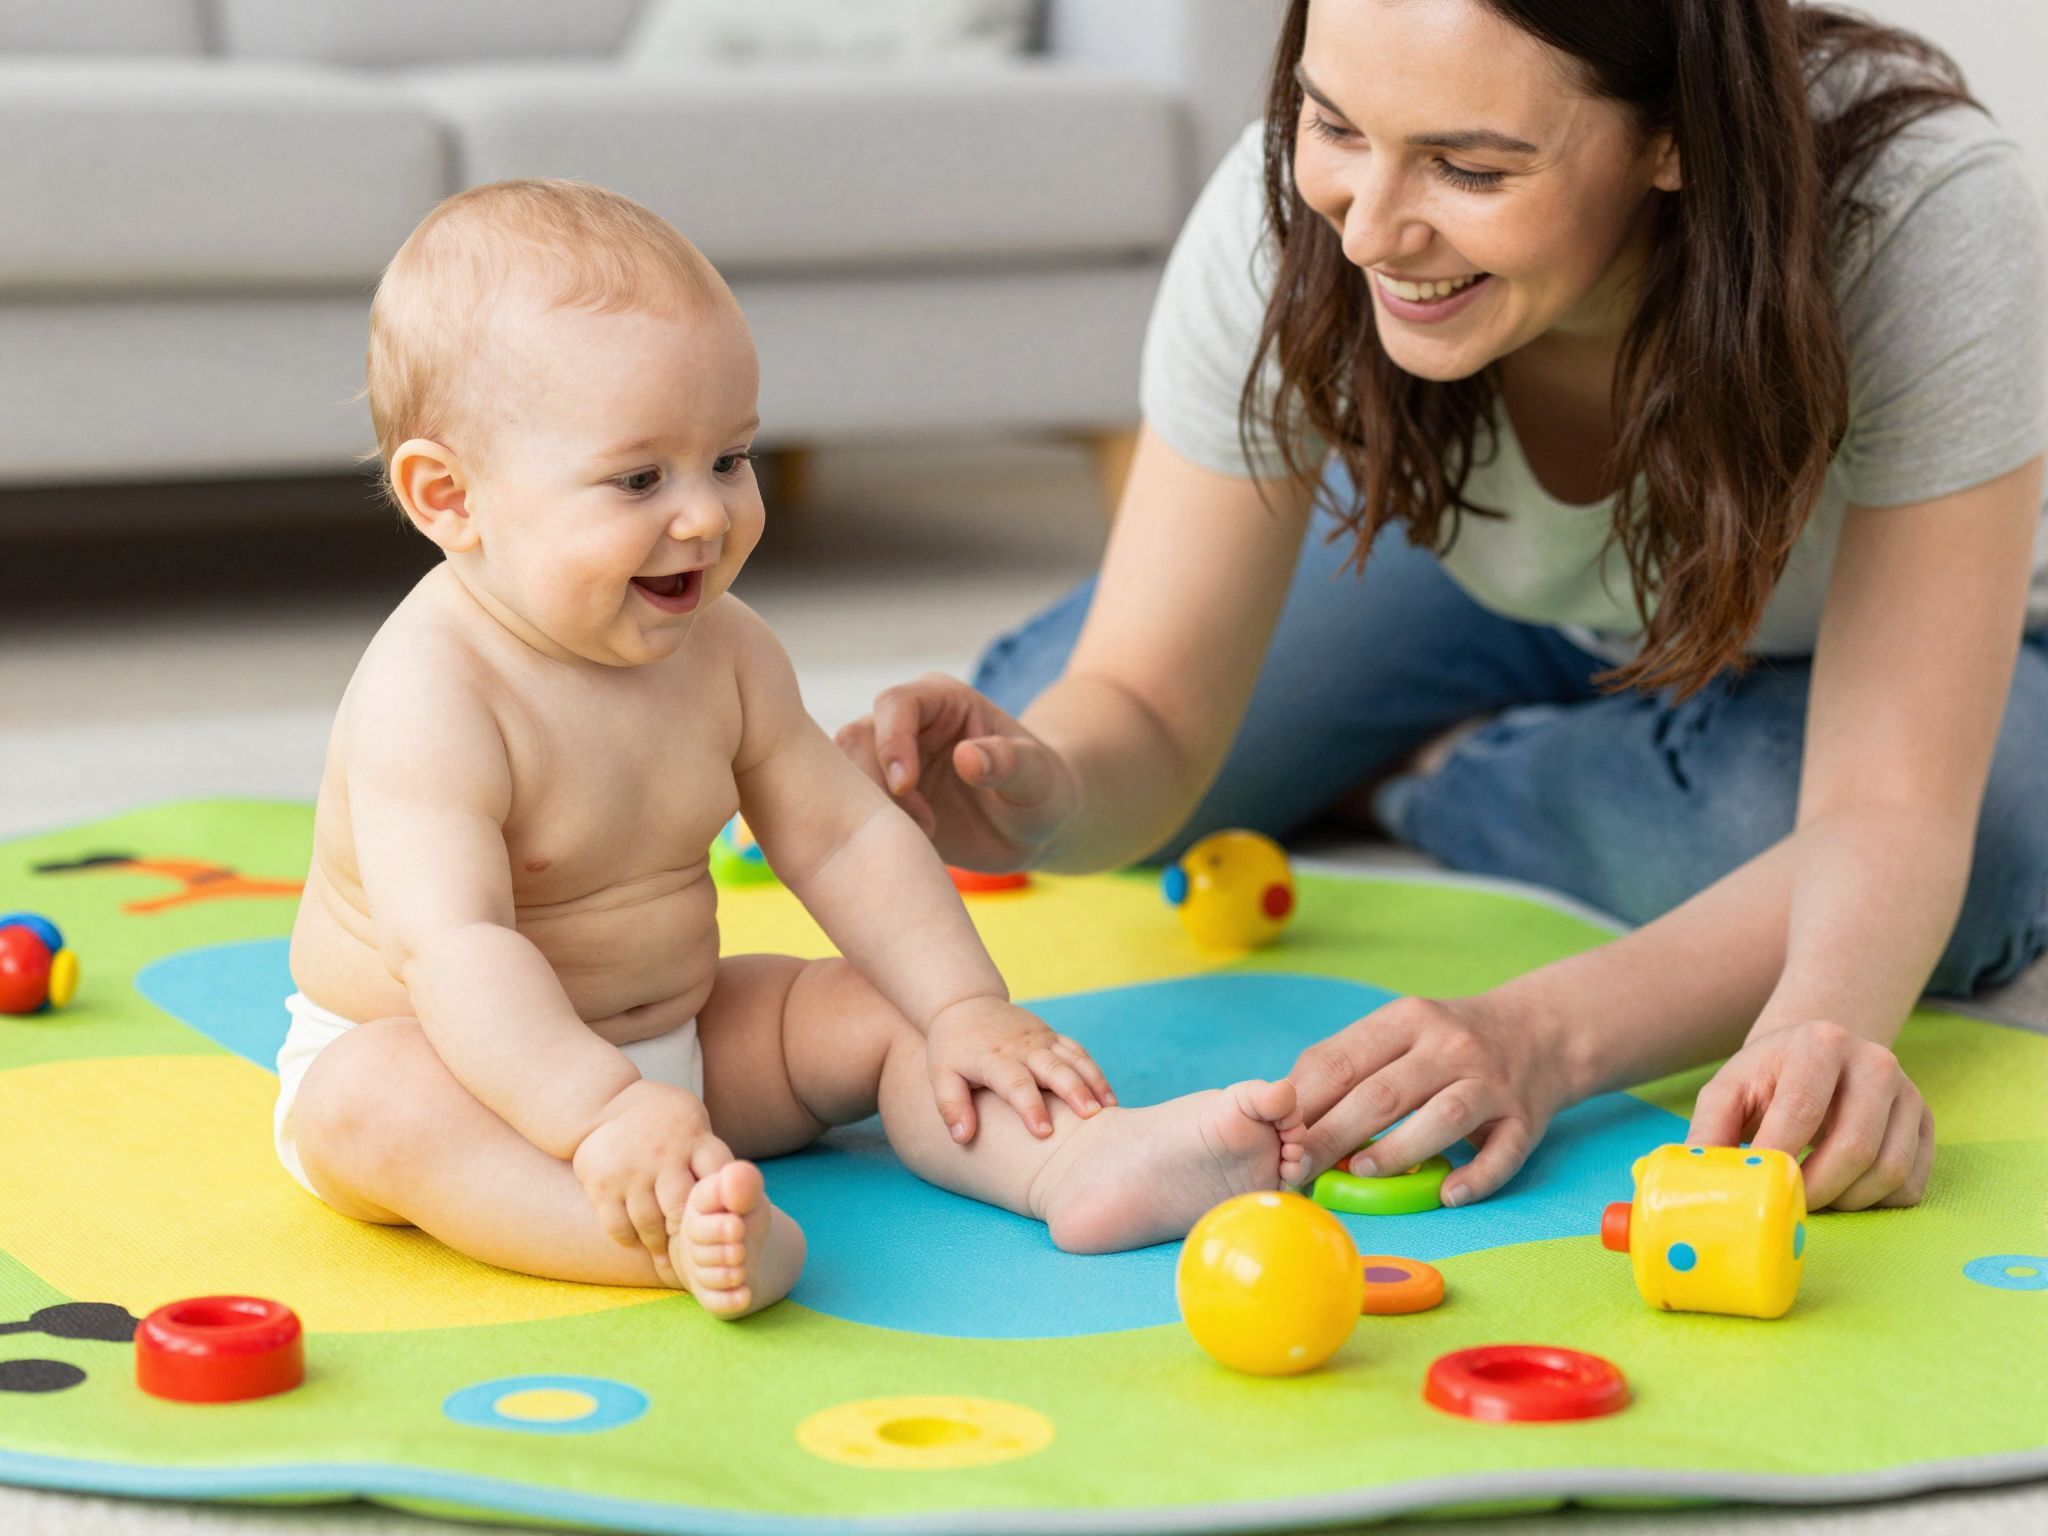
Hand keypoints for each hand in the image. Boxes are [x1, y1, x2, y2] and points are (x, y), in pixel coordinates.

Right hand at [572, 1079, 730, 1285]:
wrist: (605, 1103)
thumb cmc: (665, 1122)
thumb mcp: (694, 1122)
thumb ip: (711, 1157)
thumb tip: (740, 1195)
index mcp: (694, 1139)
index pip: (720, 1176)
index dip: (726, 1203)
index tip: (725, 1220)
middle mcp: (663, 1155)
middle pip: (682, 1210)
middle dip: (687, 1233)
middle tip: (691, 1247)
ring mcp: (631, 1171)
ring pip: (649, 1225)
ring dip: (658, 1244)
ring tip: (665, 1254)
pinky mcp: (602, 1186)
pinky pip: (619, 1227)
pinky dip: (630, 1239)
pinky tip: (637, 1240)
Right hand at [835, 674, 1079, 870]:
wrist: (1034, 827)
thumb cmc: (1043, 790)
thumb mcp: (1039, 778)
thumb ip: (1008, 763)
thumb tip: (967, 757)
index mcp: (942, 700)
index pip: (895, 704)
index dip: (892, 742)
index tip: (907, 786)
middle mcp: (908, 725)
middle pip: (857, 739)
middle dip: (876, 783)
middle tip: (922, 825)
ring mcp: (890, 762)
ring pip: (845, 776)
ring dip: (872, 811)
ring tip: (925, 835)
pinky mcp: (882, 799)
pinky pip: (854, 811)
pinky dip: (872, 832)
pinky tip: (915, 846)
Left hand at [925, 996, 1114, 1141]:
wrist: (965, 1004)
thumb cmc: (951, 1048)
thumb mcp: (941, 1075)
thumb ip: (951, 1107)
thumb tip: (962, 1138)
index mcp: (994, 1059)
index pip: (1015, 1084)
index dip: (1030, 1107)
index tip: (1044, 1132)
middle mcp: (1022, 1047)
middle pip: (1053, 1068)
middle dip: (1074, 1091)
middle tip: (1091, 1117)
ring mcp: (1040, 1039)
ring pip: (1073, 1058)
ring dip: (1092, 1081)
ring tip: (1109, 1109)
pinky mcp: (1051, 1036)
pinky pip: (1077, 1051)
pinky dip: (1094, 1072)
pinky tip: (1107, 1096)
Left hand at [1285, 993, 1570, 1204]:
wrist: (1540, 1030)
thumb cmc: (1445, 1041)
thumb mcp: (1397, 1030)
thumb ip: (1346, 1062)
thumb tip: (1283, 1112)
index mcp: (1407, 1019)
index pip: (1342, 1061)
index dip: (1304, 1105)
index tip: (1277, 1140)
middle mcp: (1449, 1045)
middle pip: (1382, 1094)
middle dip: (1332, 1136)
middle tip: (1298, 1171)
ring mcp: (1491, 1081)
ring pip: (1442, 1117)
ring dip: (1398, 1151)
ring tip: (1359, 1174)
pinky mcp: (1525, 1117)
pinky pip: (1502, 1152)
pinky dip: (1476, 1177)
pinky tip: (1448, 1195)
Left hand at [1687, 1019, 1932, 1209]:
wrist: (1819, 1056)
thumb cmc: (1768, 1078)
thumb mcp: (1729, 1089)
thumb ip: (1709, 1128)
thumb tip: (1696, 1176)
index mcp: (1820, 1043)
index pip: (1803, 1109)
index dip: (1779, 1155)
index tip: (1758, 1185)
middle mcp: (1875, 1061)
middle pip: (1854, 1146)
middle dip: (1815, 1188)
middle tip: (1786, 1205)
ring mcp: (1909, 1093)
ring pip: (1889, 1170)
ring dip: (1846, 1200)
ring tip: (1813, 1197)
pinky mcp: (1926, 1125)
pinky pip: (1912, 1184)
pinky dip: (1875, 1201)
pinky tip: (1844, 1190)